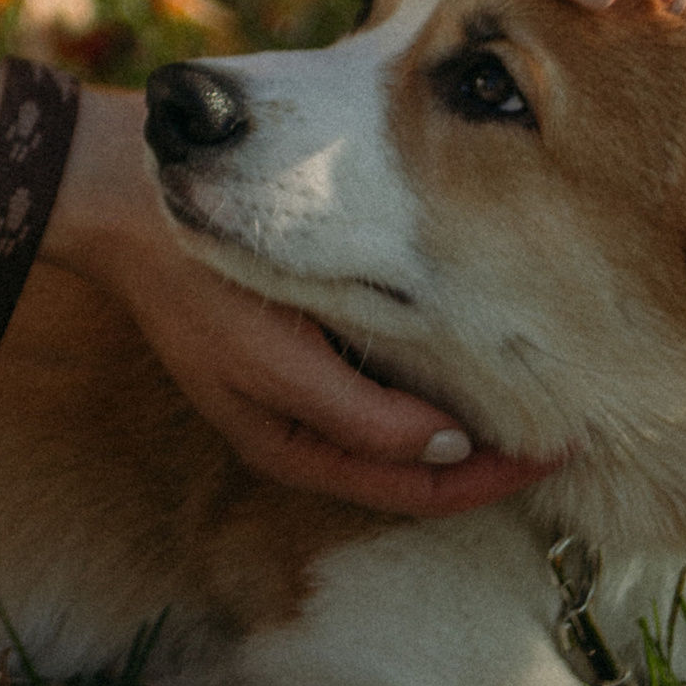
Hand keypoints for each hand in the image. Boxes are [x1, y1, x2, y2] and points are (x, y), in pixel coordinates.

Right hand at [0, 61, 546, 511]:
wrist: (122, 196)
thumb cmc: (197, 284)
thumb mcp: (278, 361)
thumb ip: (365, 416)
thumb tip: (452, 447)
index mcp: (293, 446)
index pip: (420, 489)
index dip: (496, 478)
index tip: (563, 446)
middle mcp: (300, 422)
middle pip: (416, 463)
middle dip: (489, 453)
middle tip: (563, 419)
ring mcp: (296, 376)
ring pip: (402, 417)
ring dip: (463, 408)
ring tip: (530, 380)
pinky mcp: (294, 328)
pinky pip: (379, 365)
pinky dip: (427, 362)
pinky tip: (462, 324)